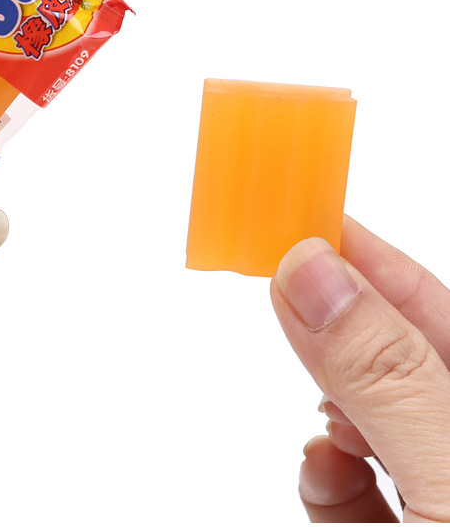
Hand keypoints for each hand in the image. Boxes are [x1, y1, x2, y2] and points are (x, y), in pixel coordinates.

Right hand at [271, 216, 449, 521]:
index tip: (299, 222)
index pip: (433, 304)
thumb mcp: (447, 487)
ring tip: (324, 428)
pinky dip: (325, 474)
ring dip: (328, 411)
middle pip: (395, 355)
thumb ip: (384, 379)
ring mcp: (438, 488)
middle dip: (336, 332)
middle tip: (280, 293)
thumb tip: (313, 272)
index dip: (368, 257)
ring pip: (369, 414)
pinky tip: (324, 477)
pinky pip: (354, 482)